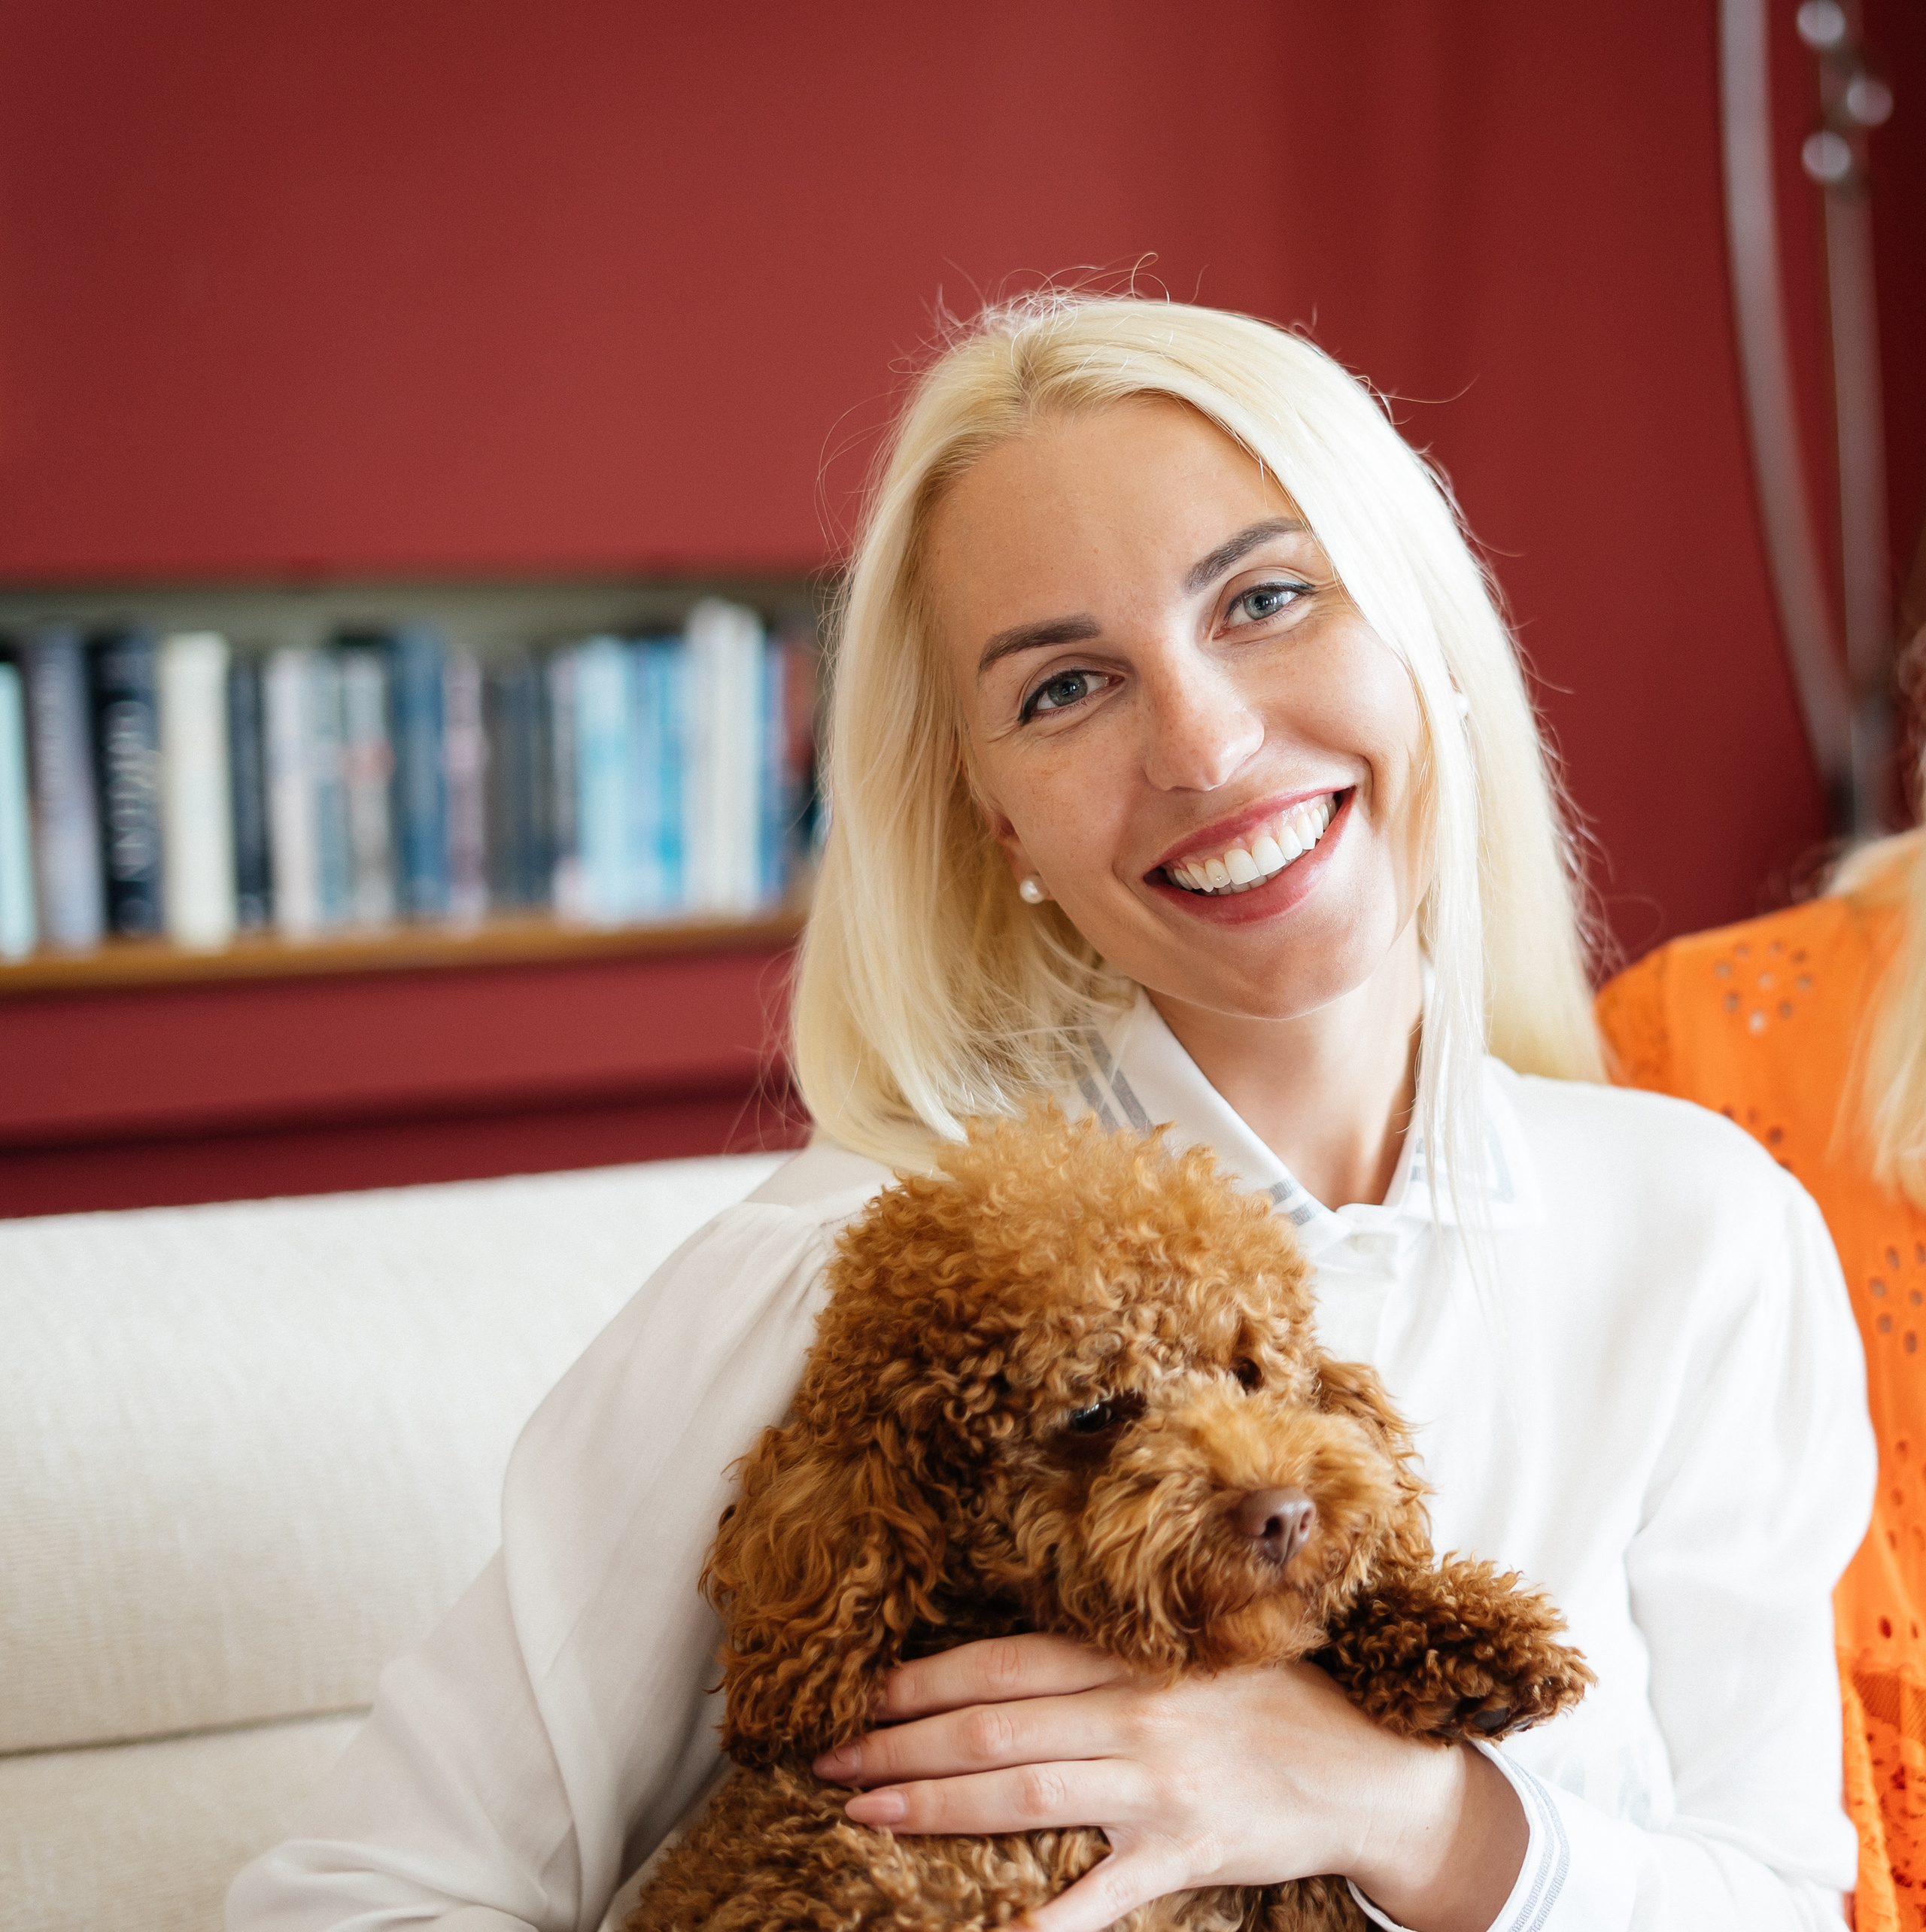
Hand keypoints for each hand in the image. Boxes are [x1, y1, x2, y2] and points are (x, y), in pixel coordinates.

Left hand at [811, 1634, 1525, 1931]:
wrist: (1365, 1767)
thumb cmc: (1264, 1698)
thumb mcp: (1185, 1651)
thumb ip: (1100, 1657)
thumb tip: (999, 1665)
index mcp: (1126, 1656)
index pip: (998, 1662)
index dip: (920, 1681)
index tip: (857, 1694)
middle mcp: (1132, 1712)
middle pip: (991, 1726)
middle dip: (900, 1743)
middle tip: (827, 1756)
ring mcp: (1155, 1784)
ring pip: (1021, 1793)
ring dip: (933, 1804)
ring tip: (863, 1810)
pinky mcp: (1182, 1853)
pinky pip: (1098, 1892)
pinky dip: (1042, 1916)